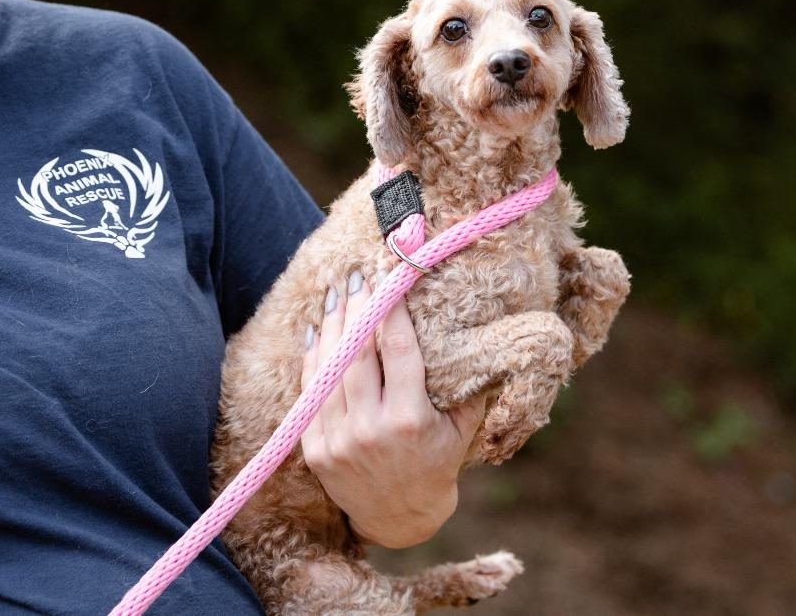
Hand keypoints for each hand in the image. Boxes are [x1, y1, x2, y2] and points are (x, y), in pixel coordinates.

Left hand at [300, 271, 485, 548]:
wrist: (400, 519)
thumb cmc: (438, 463)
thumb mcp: (461, 428)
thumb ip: (470, 385)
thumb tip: (484, 334)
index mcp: (410, 419)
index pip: (397, 347)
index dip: (391, 307)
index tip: (389, 277)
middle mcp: (372, 428)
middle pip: (357, 352)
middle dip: (357, 309)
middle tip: (357, 277)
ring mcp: (339, 439)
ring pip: (330, 369)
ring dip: (332, 327)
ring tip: (336, 295)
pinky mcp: (317, 449)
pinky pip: (311, 393)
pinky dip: (314, 360)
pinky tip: (318, 333)